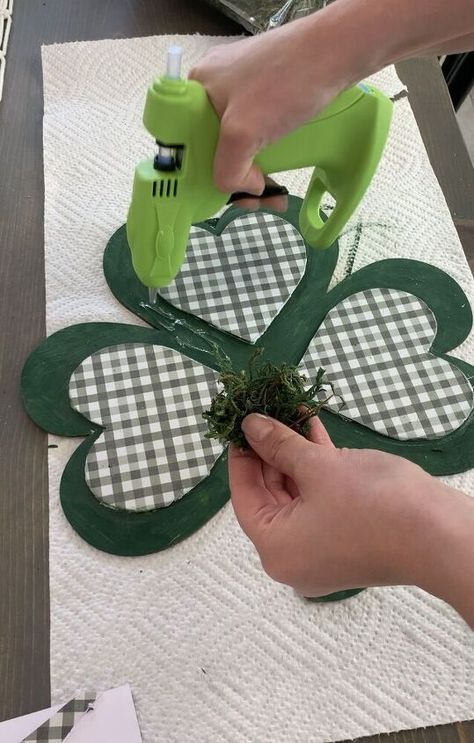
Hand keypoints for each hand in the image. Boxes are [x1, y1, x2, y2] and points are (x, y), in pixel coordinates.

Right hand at [189, 0, 473, 202]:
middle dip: (234, 181)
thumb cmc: (287, 81)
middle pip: (212, 150)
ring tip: (274, 194)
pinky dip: (267, 160)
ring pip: (238, 148)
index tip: (219, 196)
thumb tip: (244, 189)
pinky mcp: (268, 96)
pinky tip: (279, 177)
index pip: (182, 144)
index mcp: (196, 90)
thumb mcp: (243, 133)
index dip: (198, 175)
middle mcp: (215, 90)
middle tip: (255, 200)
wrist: (338, 51)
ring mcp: (243, 92)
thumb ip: (228, 171)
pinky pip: (258, 138)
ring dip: (254, 176)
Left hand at [229, 414, 473, 625]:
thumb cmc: (373, 503)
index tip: (241, 423)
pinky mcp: (345, 539)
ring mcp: (321, 550)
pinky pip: (319, 501)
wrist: (441, 535)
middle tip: (268, 412)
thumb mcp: (318, 466)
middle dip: (272, 450)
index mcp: (276, 549)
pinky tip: (313, 432)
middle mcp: (293, 557)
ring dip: (295, 454)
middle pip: (270, 495)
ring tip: (291, 413)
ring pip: (297, 495)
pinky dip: (316, 469)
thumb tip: (250, 427)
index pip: (245, 495)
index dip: (242, 455)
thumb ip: (279, 445)